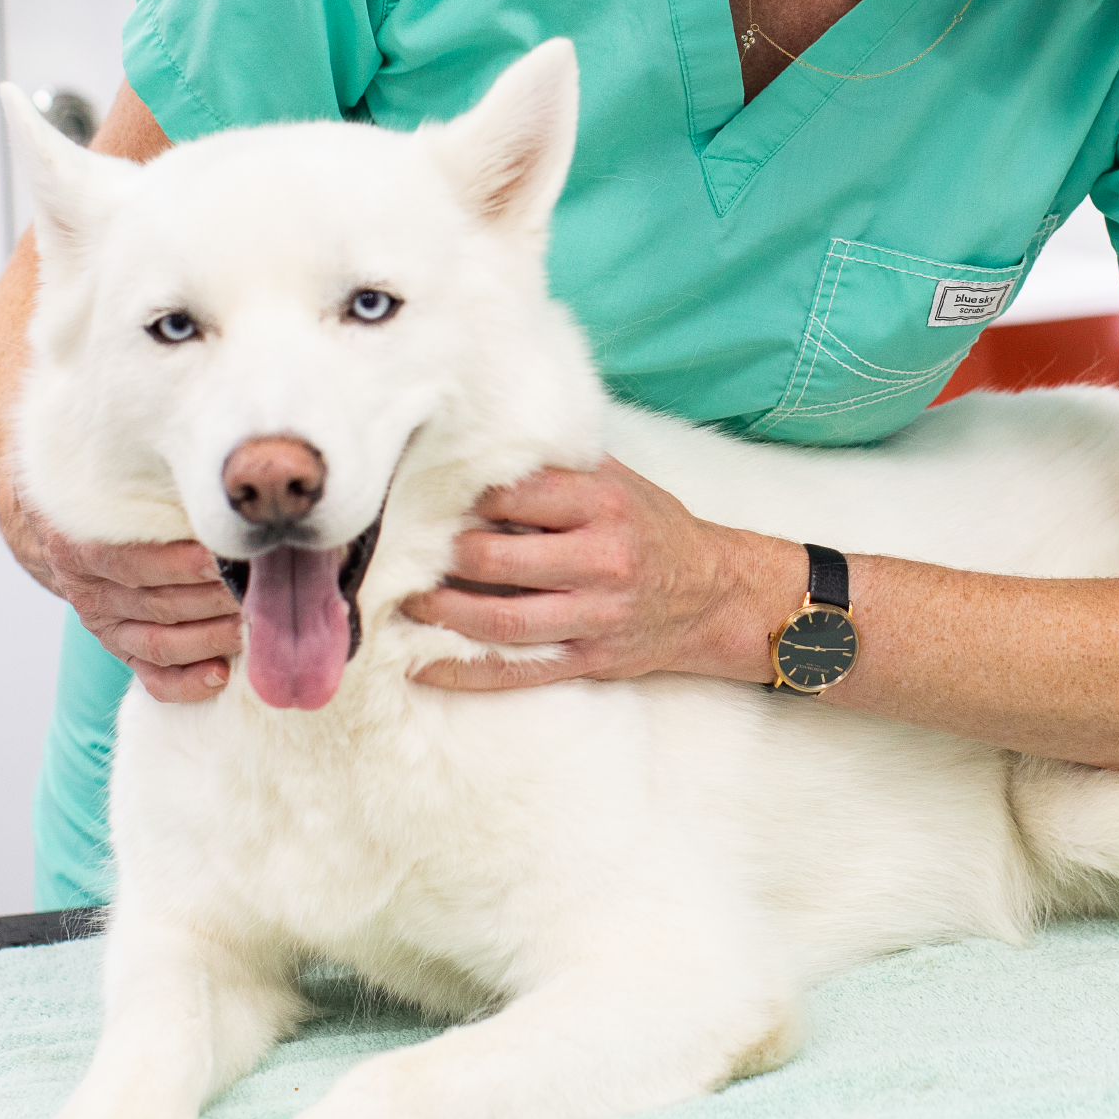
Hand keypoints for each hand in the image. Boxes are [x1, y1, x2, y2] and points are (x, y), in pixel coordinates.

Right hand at [0, 472, 238, 702]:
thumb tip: (221, 489)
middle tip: (259, 594)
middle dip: (214, 600)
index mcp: (80, 546)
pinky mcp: (121, 649)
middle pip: (158, 603)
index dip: (181, 564)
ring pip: (160, 642)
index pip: (133, 562)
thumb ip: (160, 491)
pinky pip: (152, 677)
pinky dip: (187, 683)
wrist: (70, 527)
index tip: (224, 560)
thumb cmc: (115, 497)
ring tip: (252, 628)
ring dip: (211, 638)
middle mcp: (88, 590)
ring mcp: (104, 625)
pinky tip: (221, 675)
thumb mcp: (122, 484)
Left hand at [400, 458, 797, 690]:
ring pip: (504, 620)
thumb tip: (485, 446)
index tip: (425, 495)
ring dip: (444, 612)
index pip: (517, 494)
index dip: (465, 495)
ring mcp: (596, 615)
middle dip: (442, 555)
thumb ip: (560, 468)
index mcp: (603, 505)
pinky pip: (519, 671)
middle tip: (402, 550)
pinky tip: (424, 664)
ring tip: (405, 600)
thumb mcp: (619, 482)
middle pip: (500, 558)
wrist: (716, 594)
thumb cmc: (655, 529)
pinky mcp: (591, 659)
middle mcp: (601, 559)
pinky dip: (466, 672)